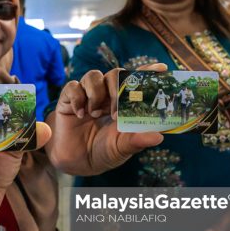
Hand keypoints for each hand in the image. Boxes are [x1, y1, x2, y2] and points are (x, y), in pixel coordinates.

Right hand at [46, 64, 165, 175]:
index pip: (136, 81)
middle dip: (117, 89)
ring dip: (96, 94)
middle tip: (116, 113)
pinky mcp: (68, 99)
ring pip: (93, 76)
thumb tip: (158, 137)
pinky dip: (78, 99)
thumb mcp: (122, 148)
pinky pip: (73, 87)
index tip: (161, 68)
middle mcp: (106, 95)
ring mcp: (87, 95)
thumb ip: (137, 141)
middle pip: (115, 74)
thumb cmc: (103, 152)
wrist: (76, 162)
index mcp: (123, 103)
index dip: (147, 72)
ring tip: (94, 115)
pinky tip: (80, 115)